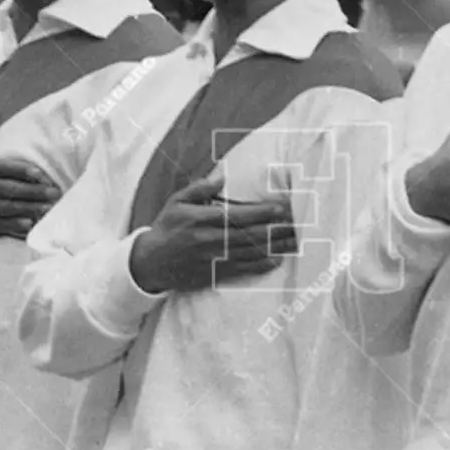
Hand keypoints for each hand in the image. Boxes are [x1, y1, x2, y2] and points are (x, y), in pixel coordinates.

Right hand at [127, 174, 295, 294]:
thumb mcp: (176, 202)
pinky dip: (262, 265)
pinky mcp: (216, 274)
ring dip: (275, 246)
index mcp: (201, 220)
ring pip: (251, 252)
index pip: (237, 215)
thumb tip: (223, 175)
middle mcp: (209, 240)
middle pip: (250, 234)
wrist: (150, 264)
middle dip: (276, 228)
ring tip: (296, 240)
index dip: (261, 212)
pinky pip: (244, 270)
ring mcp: (214, 259)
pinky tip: (278, 259)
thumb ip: (200, 189)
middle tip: (299, 223)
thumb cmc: (167, 228)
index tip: (281, 207)